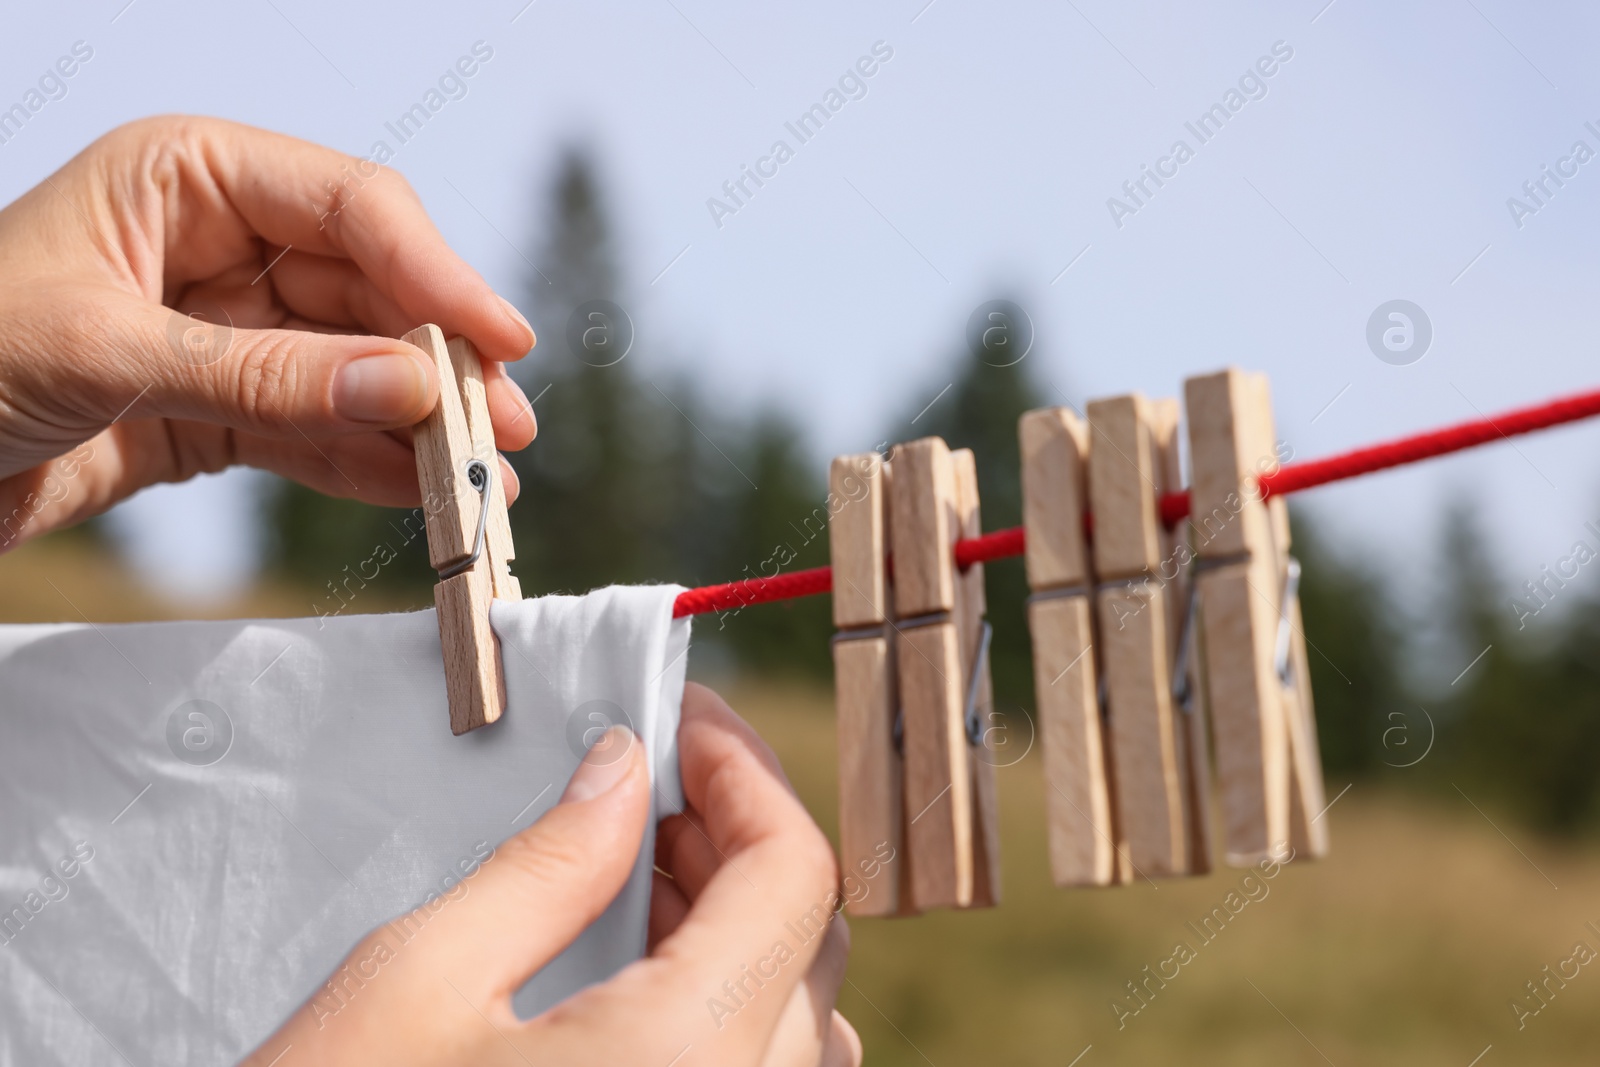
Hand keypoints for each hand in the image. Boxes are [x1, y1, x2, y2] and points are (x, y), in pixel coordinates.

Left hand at [0, 115, 536, 549]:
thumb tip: (406, 387)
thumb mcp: (104, 351)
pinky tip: (417, 495)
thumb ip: (263, 373)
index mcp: (192, 177)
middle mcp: (223, 245)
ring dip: (416, 427)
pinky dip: (366, 467)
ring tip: (478, 479)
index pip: (352, 210)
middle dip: (438, 364)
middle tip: (502, 428)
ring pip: (353, 371)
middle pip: (370, 296)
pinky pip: (314, 432)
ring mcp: (227, 330)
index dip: (436, 273)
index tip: (499, 340)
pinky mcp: (219, 409)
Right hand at [242, 683, 861, 1066]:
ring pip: (798, 1022)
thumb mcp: (417, 984)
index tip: (687, 724)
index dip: (746, 776)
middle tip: (655, 780)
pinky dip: (729, 1007)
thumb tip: (622, 769)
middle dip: (740, 841)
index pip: (793, 878)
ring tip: (648, 865)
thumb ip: (548, 866)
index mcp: (686, 1057)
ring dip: (741, 925)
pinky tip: (644, 970)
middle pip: (808, 945)